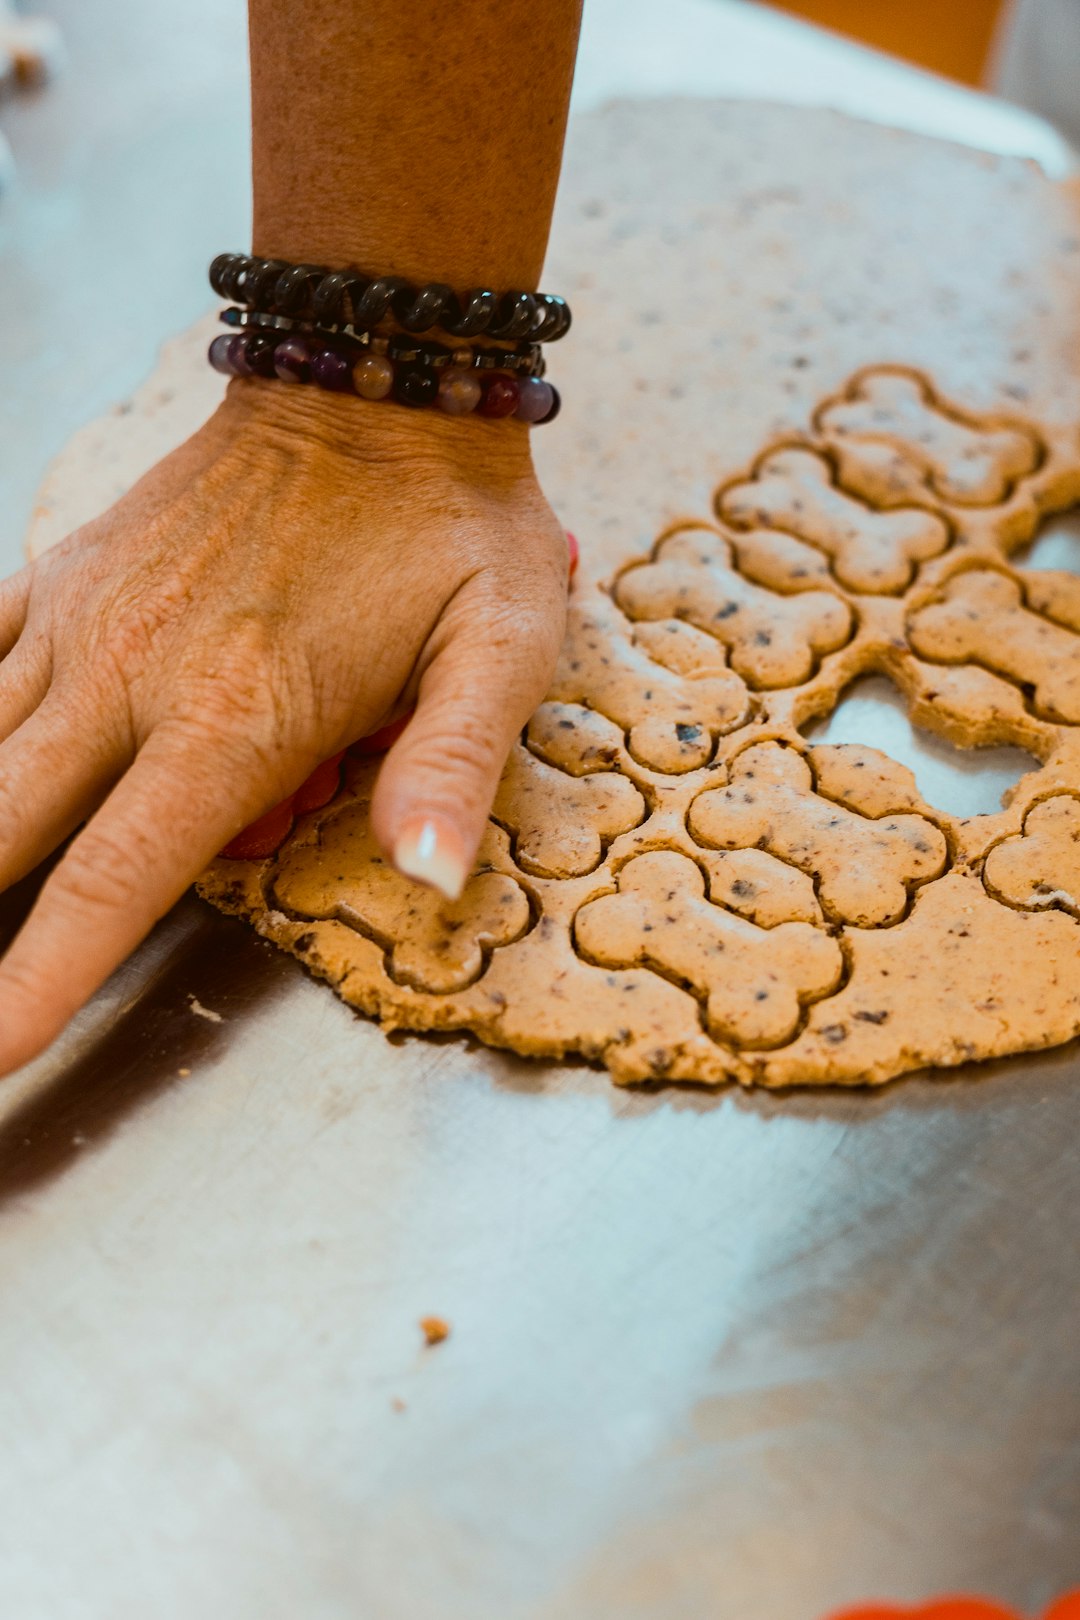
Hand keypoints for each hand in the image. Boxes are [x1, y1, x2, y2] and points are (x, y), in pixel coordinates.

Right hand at [0, 381, 569, 1073]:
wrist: (376, 378)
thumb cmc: (451, 525)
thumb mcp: (499, 644)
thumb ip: (453, 765)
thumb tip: (427, 879)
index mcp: (233, 714)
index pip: (113, 880)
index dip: (36, 981)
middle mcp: (129, 673)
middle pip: (4, 827)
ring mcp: (84, 617)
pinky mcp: (67, 569)